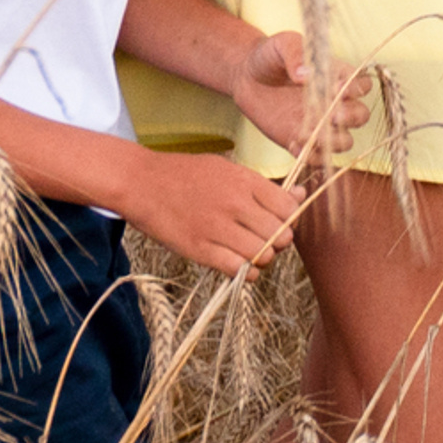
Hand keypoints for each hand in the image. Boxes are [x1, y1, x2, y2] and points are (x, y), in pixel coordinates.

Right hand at [120, 152, 304, 276]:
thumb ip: (262, 186)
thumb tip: (300, 195)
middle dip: (280, 242)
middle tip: (269, 242)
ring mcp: (217, 227)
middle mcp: (236, 203)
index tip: (281, 223)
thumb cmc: (187, 174)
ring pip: (262, 254)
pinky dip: (245, 273)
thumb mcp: (228, 169)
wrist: (141, 182)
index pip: (288, 207)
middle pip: (279, 234)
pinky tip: (242, 267)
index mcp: (245, 180)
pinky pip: (236, 269)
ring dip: (263, 259)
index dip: (290, 219)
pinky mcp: (198, 249)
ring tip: (254, 254)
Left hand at [231, 31, 372, 158]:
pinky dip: (310, 156)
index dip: (355, 89)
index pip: (361, 84)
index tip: (337, 88)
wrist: (246, 76)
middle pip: (361, 115)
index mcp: (337, 75)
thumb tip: (305, 74)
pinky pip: (317, 156)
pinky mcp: (302, 139)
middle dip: (351, 118)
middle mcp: (334, 101)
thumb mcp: (282, 45)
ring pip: (344, 141)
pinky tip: (293, 144)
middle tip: (331, 115)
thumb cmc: (270, 55)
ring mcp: (319, 123)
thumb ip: (295, 55)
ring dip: (332, 142)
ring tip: (306, 134)